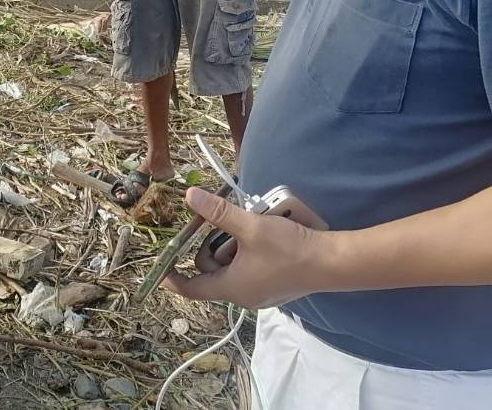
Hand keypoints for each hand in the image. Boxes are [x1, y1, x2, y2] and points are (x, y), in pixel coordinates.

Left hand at [161, 188, 331, 308]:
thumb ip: (219, 212)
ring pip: (232, 264)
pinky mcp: (274, 285)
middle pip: (212, 269)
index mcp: (231, 288)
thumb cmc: (289, 249)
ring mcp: (260, 292)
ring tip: (252, 223)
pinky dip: (249, 249)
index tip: (159, 267)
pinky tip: (264, 232)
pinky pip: (250, 266)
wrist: (332, 262)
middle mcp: (243, 295)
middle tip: (226, 221)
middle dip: (214, 243)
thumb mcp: (250, 226)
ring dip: (235, 242)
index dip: (172, 278)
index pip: (191, 288)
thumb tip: (190, 196)